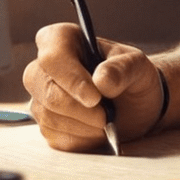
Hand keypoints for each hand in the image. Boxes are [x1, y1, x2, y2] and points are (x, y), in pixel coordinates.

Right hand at [23, 22, 162, 151]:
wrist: (134, 105)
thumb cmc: (132, 77)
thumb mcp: (137, 66)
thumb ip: (122, 69)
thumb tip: (101, 80)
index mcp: (64, 41)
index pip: (52, 55)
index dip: (70, 77)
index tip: (94, 97)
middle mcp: (45, 68)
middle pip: (45, 90)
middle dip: (79, 109)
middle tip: (106, 116)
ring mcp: (41, 98)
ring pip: (49, 117)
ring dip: (84, 125)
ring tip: (108, 120)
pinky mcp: (46, 124)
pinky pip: (56, 137)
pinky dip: (82, 139)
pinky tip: (98, 130)